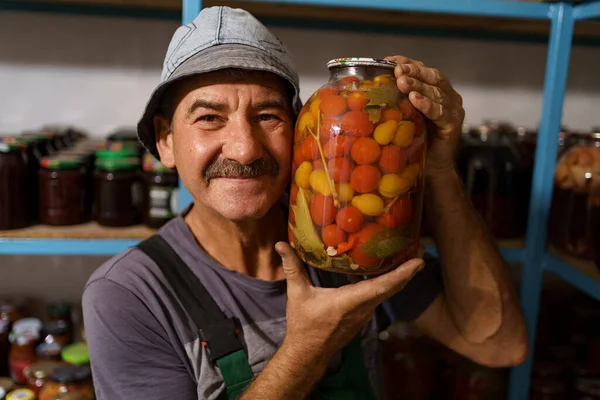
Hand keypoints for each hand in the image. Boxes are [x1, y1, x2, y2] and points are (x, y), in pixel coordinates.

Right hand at [276, 241, 423, 359]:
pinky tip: (383, 271)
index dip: (402, 274)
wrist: (308, 353)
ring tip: (406, 257)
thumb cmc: (304, 325)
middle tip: (419, 252)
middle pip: (392, 288)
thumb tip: (281, 244)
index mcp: (351, 301)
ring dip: (399, 277)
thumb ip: (292, 267)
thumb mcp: (297, 293)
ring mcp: (365, 313)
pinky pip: (379, 296)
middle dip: (408, 271)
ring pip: (387, 292)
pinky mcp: (363, 315)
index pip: (383, 286)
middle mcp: (363, 308)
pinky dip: (387, 283)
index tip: (418, 261)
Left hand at [385, 55, 464, 173]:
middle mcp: (447, 96)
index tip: (391, 60)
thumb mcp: (405, 115)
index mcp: (436, 90)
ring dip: (419, 86)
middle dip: (414, 71)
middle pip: (433, 77)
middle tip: (398, 70)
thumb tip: (372, 87)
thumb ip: (397, 100)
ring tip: (403, 83)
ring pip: (436, 92)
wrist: (433, 167)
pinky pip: (440, 112)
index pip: (423, 70)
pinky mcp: (453, 124)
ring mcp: (453, 109)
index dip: (409, 63)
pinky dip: (427, 105)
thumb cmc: (416, 140)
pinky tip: (415, 100)